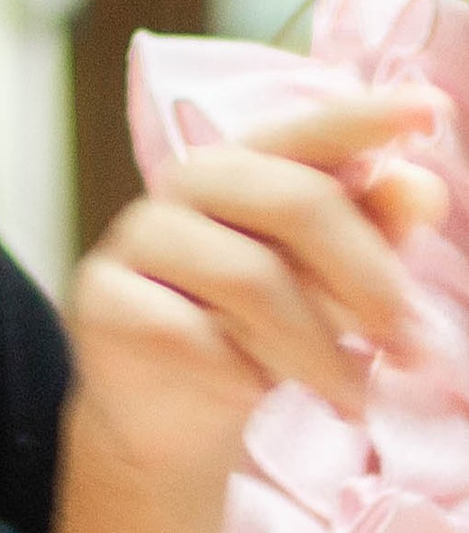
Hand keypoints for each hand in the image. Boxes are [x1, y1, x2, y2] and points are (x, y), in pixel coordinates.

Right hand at [65, 91, 449, 493]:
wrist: (167, 422)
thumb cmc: (256, 338)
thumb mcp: (329, 287)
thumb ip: (373, 234)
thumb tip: (420, 189)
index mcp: (251, 162)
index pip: (313, 130)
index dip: (367, 118)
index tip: (430, 110)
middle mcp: (189, 182)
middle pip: (297, 202)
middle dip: (368, 279)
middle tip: (408, 343)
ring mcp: (139, 236)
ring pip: (251, 280)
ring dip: (316, 349)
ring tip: (350, 396)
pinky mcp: (103, 299)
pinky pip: (193, 334)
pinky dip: (239, 373)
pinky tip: (248, 391)